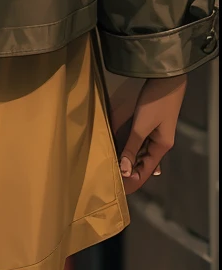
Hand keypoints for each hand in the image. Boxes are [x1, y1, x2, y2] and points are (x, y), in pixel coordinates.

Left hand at [109, 74, 185, 194]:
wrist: (165, 81)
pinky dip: (127, 151)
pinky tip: (116, 155)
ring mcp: (153, 136)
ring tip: (107, 170)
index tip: (115, 189)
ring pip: (138, 155)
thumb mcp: (141, 127)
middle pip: (141, 165)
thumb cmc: (155, 104)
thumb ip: (131, 148)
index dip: (131, 181)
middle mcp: (158, 145)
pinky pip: (137, 145)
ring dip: (125, 162)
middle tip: (106, 180)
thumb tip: (123, 170)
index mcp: (161, 148)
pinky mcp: (147, 127)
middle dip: (126, 173)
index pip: (145, 172)